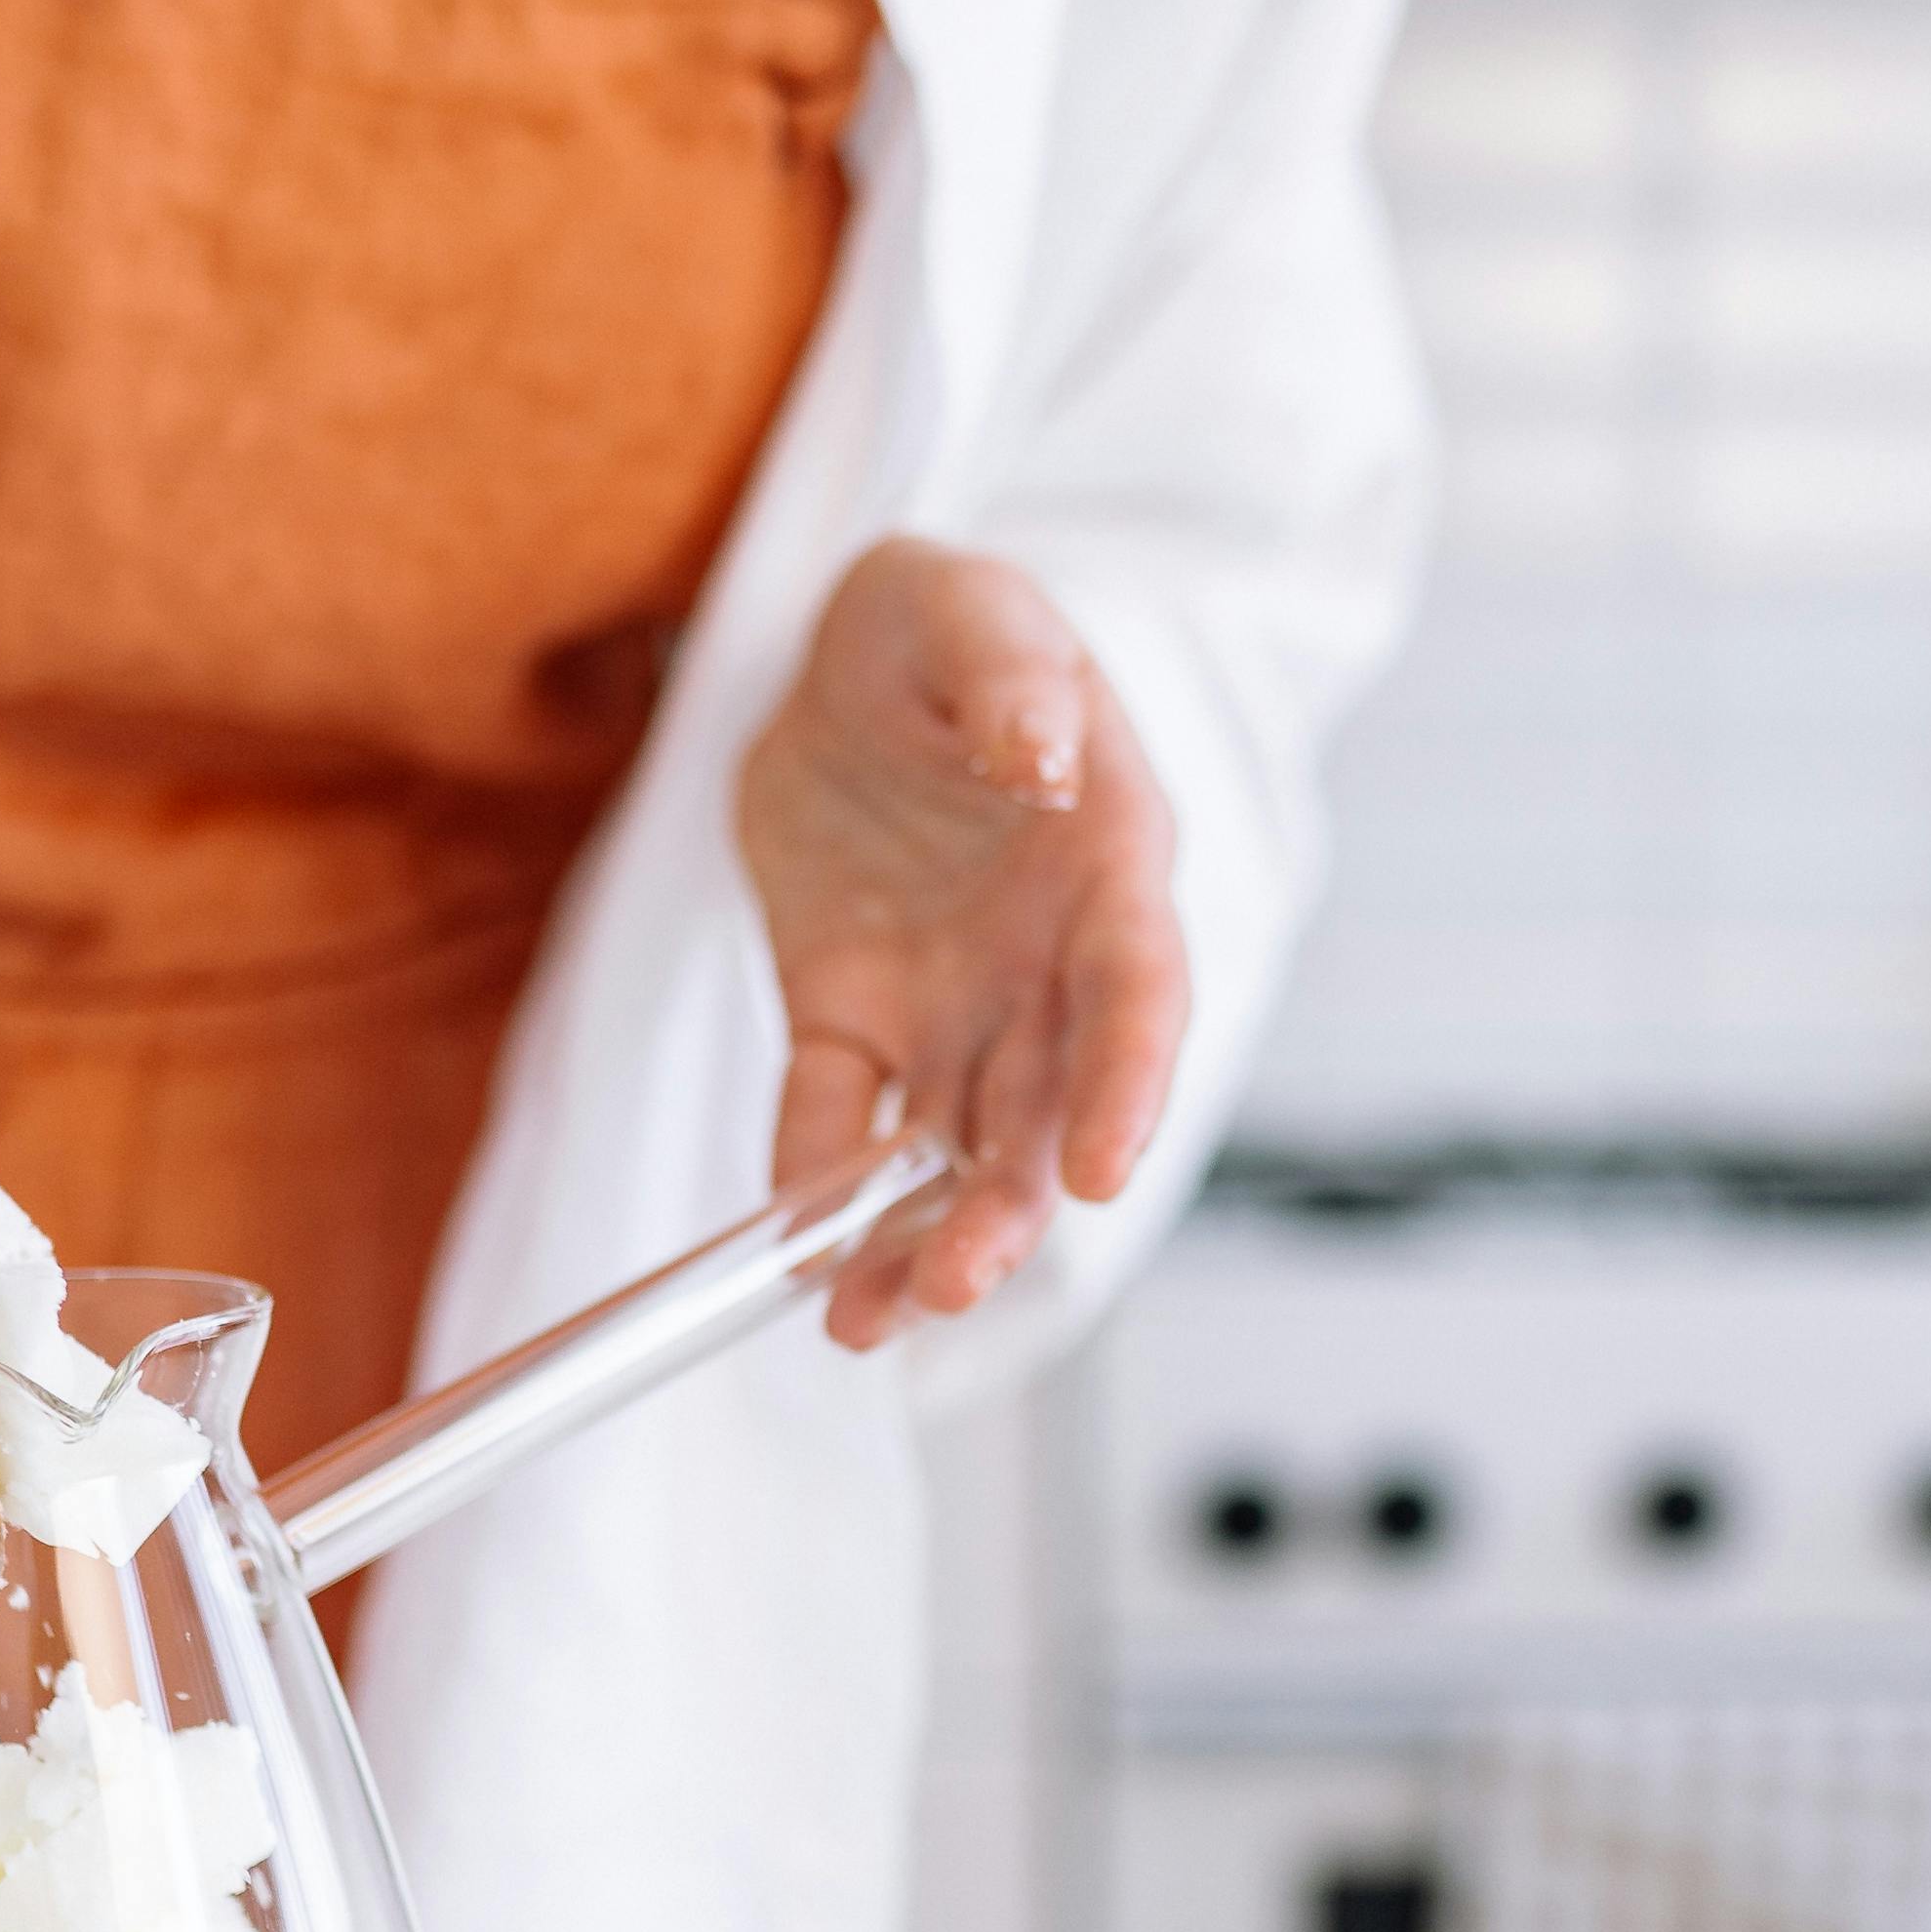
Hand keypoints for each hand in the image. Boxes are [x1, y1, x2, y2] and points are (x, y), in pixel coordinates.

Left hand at [737, 544, 1187, 1349]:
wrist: (837, 661)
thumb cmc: (938, 627)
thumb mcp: (967, 610)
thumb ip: (1011, 678)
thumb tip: (1043, 756)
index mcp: (1107, 865)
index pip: (1138, 994)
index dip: (1126, 1087)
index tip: (1097, 1170)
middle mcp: (1046, 964)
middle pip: (1048, 1110)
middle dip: (1008, 1207)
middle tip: (954, 1284)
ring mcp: (952, 1006)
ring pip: (952, 1149)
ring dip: (918, 1238)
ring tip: (866, 1320)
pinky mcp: (850, 1018)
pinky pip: (834, 1115)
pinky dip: (814, 1184)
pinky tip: (792, 1253)